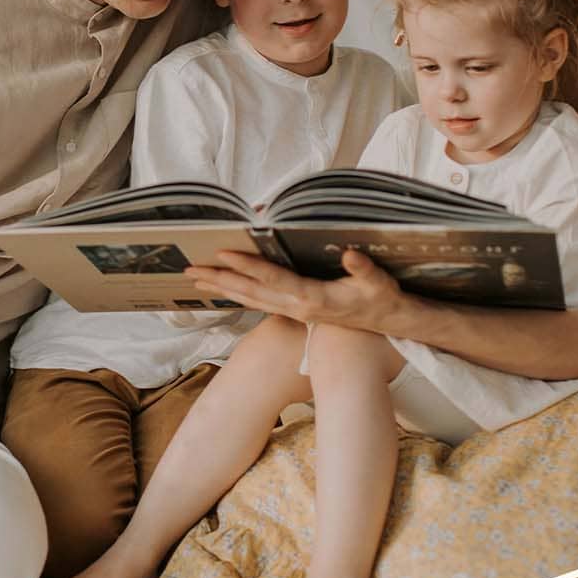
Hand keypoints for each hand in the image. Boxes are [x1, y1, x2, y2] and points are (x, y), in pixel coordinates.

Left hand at [186, 249, 401, 330]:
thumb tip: (350, 254)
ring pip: (250, 299)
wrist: (387, 323)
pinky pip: (258, 302)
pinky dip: (238, 294)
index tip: (223, 253)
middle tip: (190, 269)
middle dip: (220, 279)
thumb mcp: (378, 282)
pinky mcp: (294, 311)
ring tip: (195, 278)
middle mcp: (297, 307)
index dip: (247, 266)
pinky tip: (224, 287)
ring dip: (222, 288)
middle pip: (251, 291)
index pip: (272, 279)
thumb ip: (363, 269)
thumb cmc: (381, 299)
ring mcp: (293, 311)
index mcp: (312, 298)